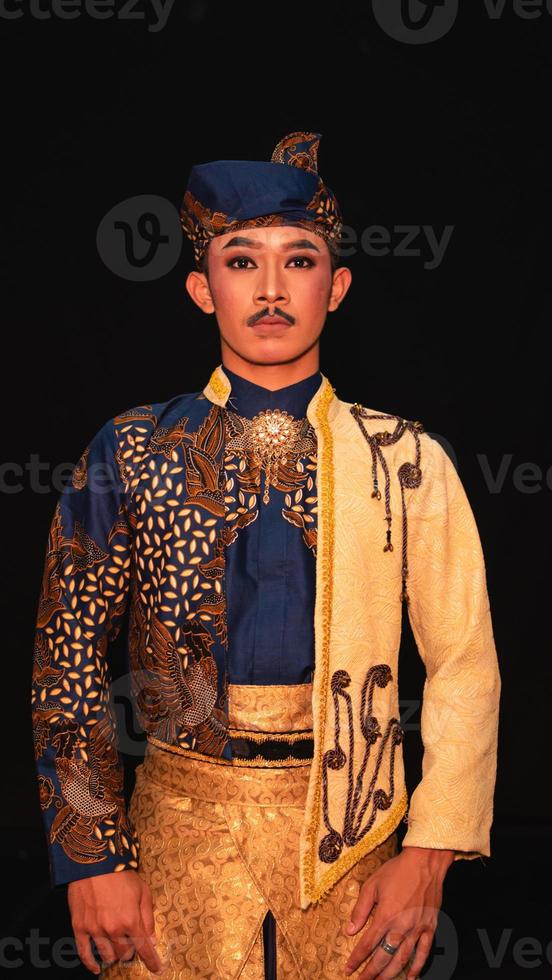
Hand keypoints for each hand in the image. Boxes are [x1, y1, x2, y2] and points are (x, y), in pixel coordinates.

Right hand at [67, 869, 164, 974]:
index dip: (152, 961)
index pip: (144, 948)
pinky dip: (90, 964)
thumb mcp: (143, 891)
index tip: (157, 969)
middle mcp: (113, 929)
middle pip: (124, 953)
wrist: (94, 862)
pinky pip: (84, 952)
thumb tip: (152, 939)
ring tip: (116, 949)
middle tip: (131, 943)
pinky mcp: (80, 927)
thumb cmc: (121, 875)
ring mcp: (95, 930)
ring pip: (107, 955)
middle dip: (130, 951)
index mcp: (131, 920)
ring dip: (114, 955)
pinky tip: (96, 968)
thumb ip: (148, 917)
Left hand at [343, 846, 454, 978]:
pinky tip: (411, 976)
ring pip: (402, 960)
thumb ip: (360, 909)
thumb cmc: (397, 871)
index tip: (348, 969)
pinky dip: (418, 967)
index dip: (357, 959)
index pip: (367, 945)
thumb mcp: (372, 885)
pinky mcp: (430, 927)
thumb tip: (350, 930)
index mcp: (385, 916)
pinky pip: (424, 952)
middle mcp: (401, 927)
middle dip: (371, 972)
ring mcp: (417, 929)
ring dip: (390, 974)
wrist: (425, 862)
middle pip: (384, 957)